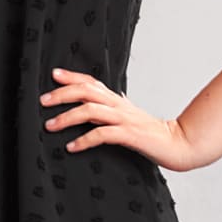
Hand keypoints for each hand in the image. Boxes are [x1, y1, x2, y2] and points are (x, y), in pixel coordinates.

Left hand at [38, 67, 199, 171]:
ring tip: (50, 126)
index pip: (92, 82)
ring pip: (91, 111)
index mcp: (118, 101)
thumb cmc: (151, 135)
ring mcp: (125, 120)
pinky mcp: (130, 135)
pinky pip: (103, 135)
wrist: (178, 144)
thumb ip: (112, 111)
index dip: (72, 76)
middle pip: (87, 91)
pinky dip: (84, 140)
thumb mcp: (128, 118)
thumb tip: (96, 105)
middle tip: (42, 101)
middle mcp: (119, 106)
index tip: (53, 74)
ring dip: (67, 117)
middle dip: (62, 94)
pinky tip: (71, 147)